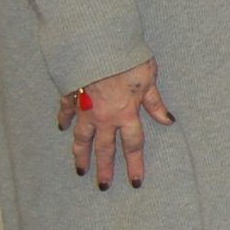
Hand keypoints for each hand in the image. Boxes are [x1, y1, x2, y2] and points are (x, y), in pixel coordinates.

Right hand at [58, 59, 173, 190]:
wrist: (97, 44)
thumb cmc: (127, 58)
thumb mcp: (149, 79)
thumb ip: (155, 103)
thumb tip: (168, 120)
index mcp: (127, 113)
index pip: (133, 146)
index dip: (135, 165)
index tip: (135, 182)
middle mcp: (105, 116)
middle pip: (105, 149)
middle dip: (105, 169)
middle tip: (103, 186)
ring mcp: (85, 108)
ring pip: (82, 138)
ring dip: (81, 154)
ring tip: (80, 169)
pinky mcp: (70, 96)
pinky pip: (66, 111)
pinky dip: (64, 119)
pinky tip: (61, 128)